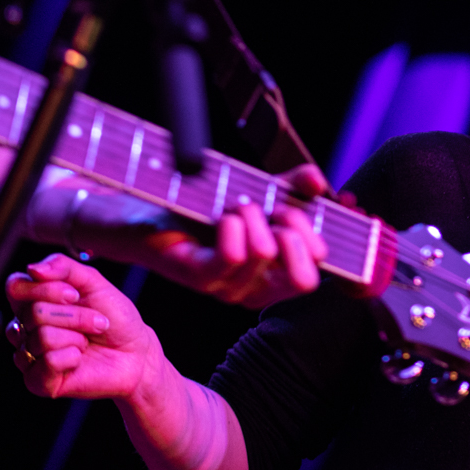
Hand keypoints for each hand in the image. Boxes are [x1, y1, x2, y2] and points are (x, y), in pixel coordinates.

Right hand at [6, 254, 160, 401]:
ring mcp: (28, 356)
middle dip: (76, 316)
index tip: (76, 294)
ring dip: (78, 337)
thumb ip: (63, 267)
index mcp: (31, 302)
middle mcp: (23, 328)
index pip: (15, 287)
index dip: (47, 289)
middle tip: (97, 323)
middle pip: (34, 312)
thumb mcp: (94, 283)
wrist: (138, 353)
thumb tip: (32, 269)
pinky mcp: (37, 381)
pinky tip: (79, 360)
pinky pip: (47, 363)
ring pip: (42, 337)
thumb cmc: (115, 318)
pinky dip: (72, 358)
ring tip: (89, 342)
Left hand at [136, 164, 330, 307]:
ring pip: (265, 253)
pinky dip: (232, 225)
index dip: (324, 240)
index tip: (317, 207)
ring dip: (254, 215)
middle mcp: (257, 289)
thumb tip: (317, 181)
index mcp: (277, 276)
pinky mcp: (199, 277)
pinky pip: (232, 256)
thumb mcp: (259, 194)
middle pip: (304, 278)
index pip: (319, 271)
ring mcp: (228, 288)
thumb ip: (292, 186)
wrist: (145, 214)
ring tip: (236, 205)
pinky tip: (222, 216)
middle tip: (275, 207)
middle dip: (297, 231)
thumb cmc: (203, 210)